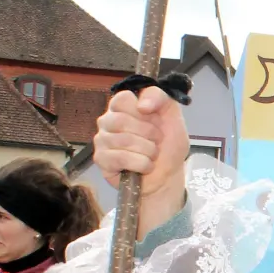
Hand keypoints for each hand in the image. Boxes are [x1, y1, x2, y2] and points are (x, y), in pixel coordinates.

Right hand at [94, 87, 189, 238]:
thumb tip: (142, 104)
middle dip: (148, 134)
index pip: (122, 99)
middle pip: (121, 120)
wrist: (169, 174)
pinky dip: (141, 164)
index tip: (155, 121)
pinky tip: (145, 166)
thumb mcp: (172, 116)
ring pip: (123, 140)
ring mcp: (102, 140)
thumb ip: (160, 98)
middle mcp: (108, 121)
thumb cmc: (168, 144)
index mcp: (123, 107)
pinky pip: (120, 158)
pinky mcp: (101, 159)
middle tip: (157, 141)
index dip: (143, 112)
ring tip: (152, 155)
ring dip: (147, 150)